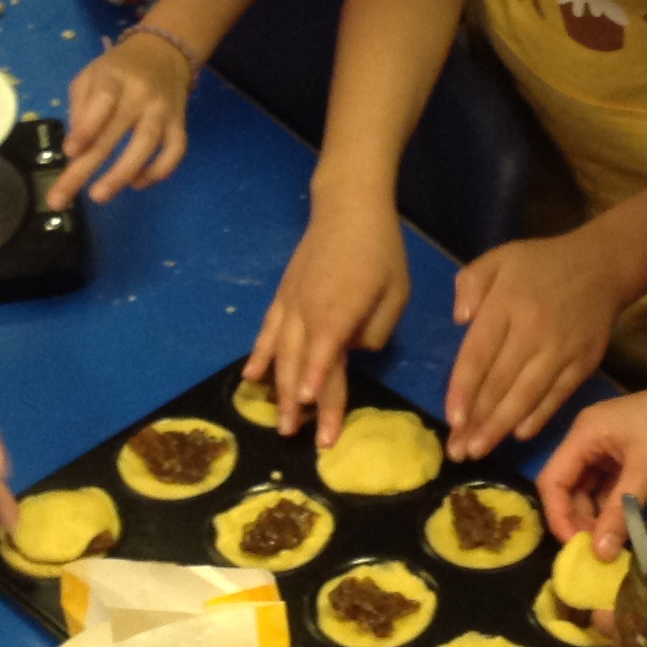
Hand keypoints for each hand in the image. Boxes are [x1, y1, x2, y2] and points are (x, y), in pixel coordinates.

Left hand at [49, 29, 194, 208]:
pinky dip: (159, 171)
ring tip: (99, 196)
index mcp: (112, 78)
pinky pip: (175, 151)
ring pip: (147, 144)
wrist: (164, 52)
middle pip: (114, 133)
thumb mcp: (89, 77)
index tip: (70, 152)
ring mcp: (162, 110)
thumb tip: (76, 150)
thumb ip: (80, 108)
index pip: (101, 101)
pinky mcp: (179, 123)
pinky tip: (137, 183)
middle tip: (61, 198)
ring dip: (122, 174)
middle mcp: (140, 94)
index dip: (86, 127)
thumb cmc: (117, 70)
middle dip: (87, 168)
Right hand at [248, 195, 408, 445]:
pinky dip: (259, 356)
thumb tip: (354, 351)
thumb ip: (377, 330)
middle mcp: (308, 312)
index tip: (315, 420)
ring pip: (280, 354)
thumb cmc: (379, 251)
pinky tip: (251, 379)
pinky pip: (267, 332)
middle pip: (300, 365)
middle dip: (298, 404)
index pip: (328, 360)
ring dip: (278, 390)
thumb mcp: (396, 293)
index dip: (321, 391)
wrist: (347, 207)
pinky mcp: (282, 297)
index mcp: (339, 312)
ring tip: (278, 422)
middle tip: (296, 438)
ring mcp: (290, 304)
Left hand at [443, 231, 629, 460]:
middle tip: (457, 451)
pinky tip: (518, 435)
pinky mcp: (584, 363)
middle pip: (501, 382)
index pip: (480, 353)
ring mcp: (563, 350)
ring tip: (479, 451)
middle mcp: (535, 330)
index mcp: (507, 303)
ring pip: (528, 395)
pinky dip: (538, 417)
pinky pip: (558, 396)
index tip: (451, 420)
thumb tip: (460, 319)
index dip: (464, 389)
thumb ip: (471, 282)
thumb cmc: (540, 264)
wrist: (602, 266)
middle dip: (477, 421)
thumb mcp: (499, 257)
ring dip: (502, 427)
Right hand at [537, 369, 646, 559]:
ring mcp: (611, 448)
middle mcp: (590, 440)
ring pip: (590, 490)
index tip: (576, 550)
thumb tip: (598, 555)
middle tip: (596, 554)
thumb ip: (618, 514)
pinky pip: (612, 487)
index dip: (558, 517)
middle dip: (578, 521)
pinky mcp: (631, 456)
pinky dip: (615, 509)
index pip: (552, 480)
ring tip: (610, 548)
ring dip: (597, 518)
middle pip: (568, 487)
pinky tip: (624, 532)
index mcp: (584, 435)